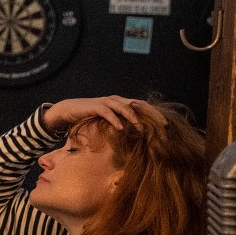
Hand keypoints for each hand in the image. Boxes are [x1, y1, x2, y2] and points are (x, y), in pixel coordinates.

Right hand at [42, 96, 164, 132]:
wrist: (68, 110)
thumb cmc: (89, 117)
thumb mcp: (108, 120)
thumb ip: (120, 122)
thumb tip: (135, 134)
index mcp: (121, 102)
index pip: (142, 106)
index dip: (155, 114)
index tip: (166, 125)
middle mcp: (116, 100)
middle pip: (138, 104)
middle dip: (152, 114)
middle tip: (163, 125)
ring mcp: (106, 102)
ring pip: (125, 107)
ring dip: (134, 118)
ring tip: (141, 128)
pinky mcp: (95, 106)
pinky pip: (108, 112)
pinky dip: (115, 120)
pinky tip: (120, 128)